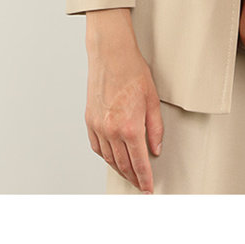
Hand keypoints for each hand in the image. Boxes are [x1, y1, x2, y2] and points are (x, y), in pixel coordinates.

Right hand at [84, 8, 163, 193]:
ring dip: (119, 170)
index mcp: (129, 126)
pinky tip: (112, 158)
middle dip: (133, 178)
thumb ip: (155, 128)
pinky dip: (106, 156)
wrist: (111, 55)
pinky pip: (97, 147)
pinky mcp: (89, 120)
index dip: (145, 179)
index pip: (139, 162)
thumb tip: (155, 149)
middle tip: (140, 184)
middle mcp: (111, 130)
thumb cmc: (133, 72)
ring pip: (109, 159)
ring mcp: (98, 126)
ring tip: (129, 174)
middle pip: (123, 165)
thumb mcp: (153, 100)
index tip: (148, 188)